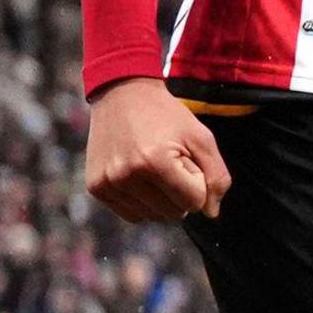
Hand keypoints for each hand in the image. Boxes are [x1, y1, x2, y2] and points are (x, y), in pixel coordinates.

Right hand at [85, 79, 228, 222]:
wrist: (122, 95)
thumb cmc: (168, 117)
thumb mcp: (202, 138)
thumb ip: (216, 176)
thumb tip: (212, 214)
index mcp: (154, 162)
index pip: (194, 202)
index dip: (198, 181)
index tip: (187, 159)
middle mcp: (125, 176)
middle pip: (174, 213)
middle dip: (181, 191)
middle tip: (170, 161)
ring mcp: (107, 184)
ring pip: (153, 217)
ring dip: (162, 199)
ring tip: (154, 167)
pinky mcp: (95, 188)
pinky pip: (132, 215)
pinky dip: (143, 203)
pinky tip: (140, 178)